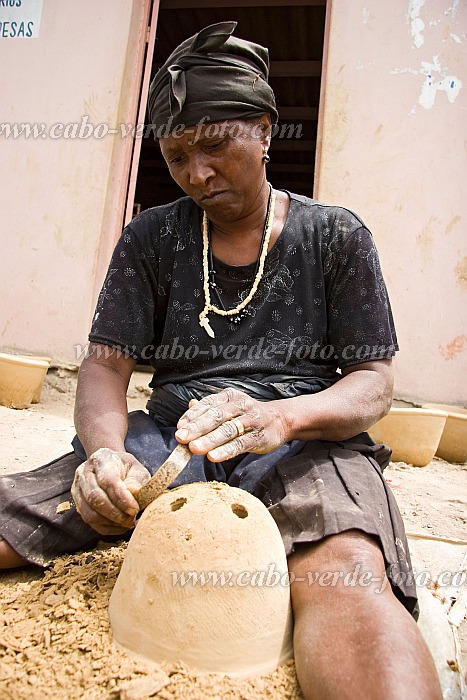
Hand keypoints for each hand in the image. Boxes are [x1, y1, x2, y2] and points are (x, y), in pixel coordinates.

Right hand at [71, 448, 149, 534]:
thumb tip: (134, 493)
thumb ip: (137, 480)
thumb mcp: (137, 469)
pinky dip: (106, 527)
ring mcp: (77, 488)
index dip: (121, 498)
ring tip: (127, 522)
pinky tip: (119, 526)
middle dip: (115, 513)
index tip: (134, 509)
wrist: (111, 467)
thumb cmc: (126, 470)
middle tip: (131, 519)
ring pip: (89, 512)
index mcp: (101, 458)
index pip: (108, 480)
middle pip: (95, 498)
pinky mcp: (77, 503)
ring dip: (110, 522)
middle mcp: (84, 471)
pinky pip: (89, 521)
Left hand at [174, 388, 289, 460]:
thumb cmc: (249, 415)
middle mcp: (240, 405)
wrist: (281, 419)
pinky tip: (213, 457)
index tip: (179, 427)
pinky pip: (240, 444)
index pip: (208, 405)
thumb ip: (210, 408)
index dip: (192, 416)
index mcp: (229, 396)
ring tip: (194, 448)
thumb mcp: (230, 406)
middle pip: (216, 416)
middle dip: (197, 427)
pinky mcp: (258, 437)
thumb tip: (190, 405)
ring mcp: (251, 421)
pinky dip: (226, 450)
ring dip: (209, 440)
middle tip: (181, 437)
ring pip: (227, 430)